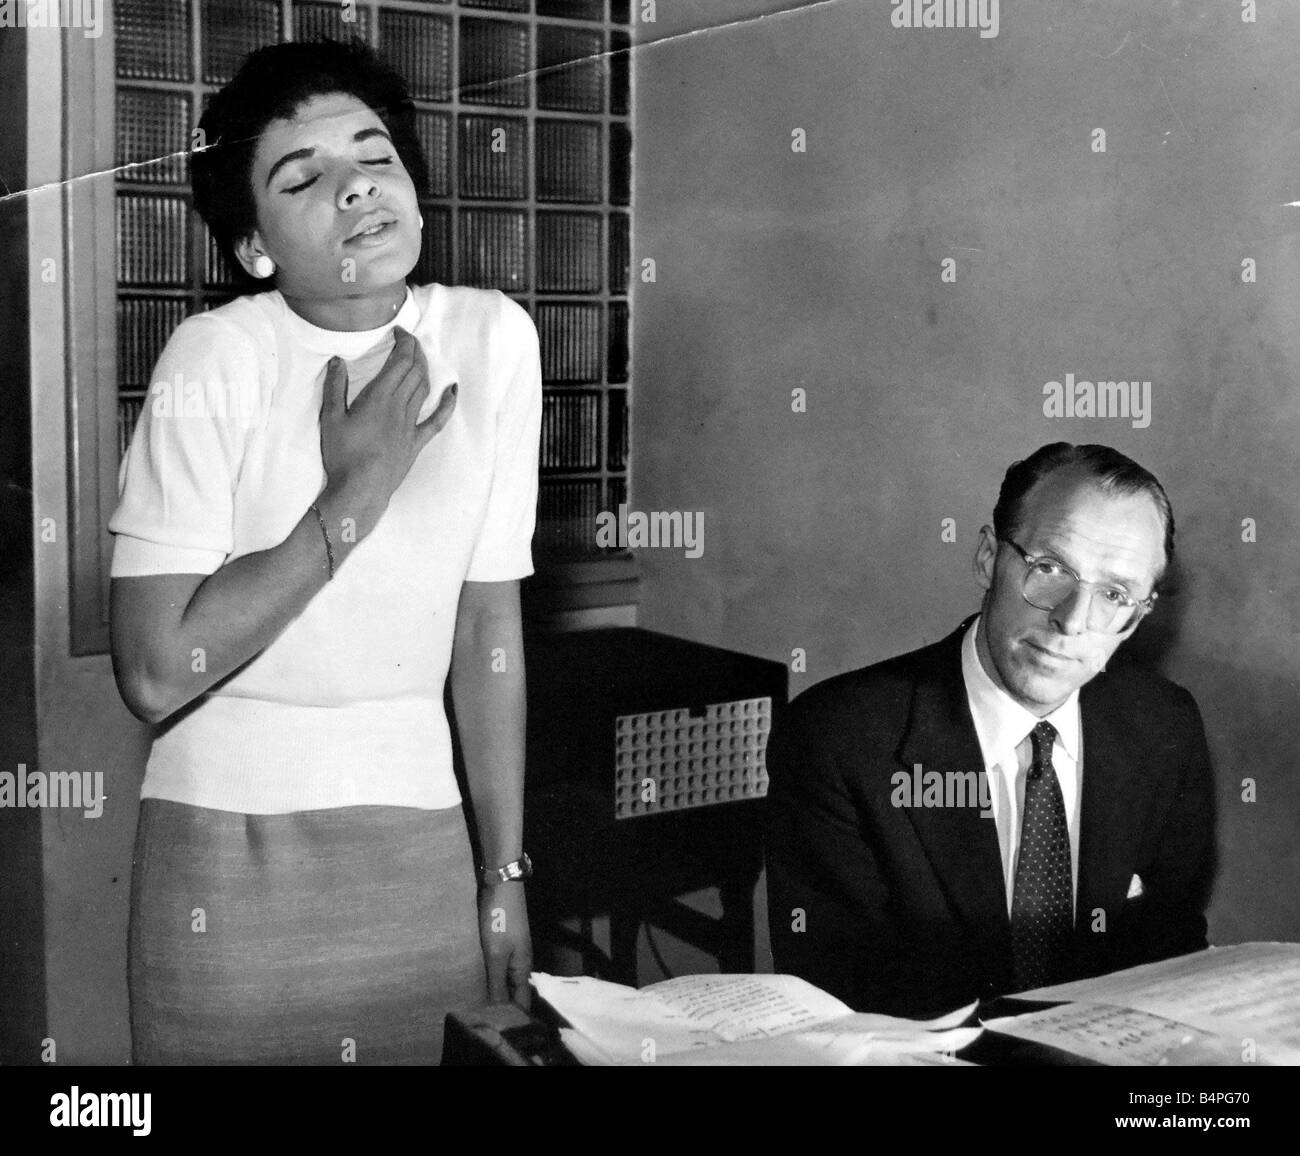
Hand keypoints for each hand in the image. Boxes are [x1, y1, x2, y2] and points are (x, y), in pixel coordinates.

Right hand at [317, 326, 456, 520]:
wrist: (361, 490)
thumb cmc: (342, 456)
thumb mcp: (330, 418)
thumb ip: (334, 387)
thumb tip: (337, 361)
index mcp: (379, 397)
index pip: (400, 361)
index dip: (404, 342)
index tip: (399, 331)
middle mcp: (399, 407)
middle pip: (415, 371)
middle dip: (415, 350)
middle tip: (408, 340)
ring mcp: (411, 425)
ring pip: (425, 389)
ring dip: (425, 369)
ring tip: (419, 358)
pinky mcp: (416, 442)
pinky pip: (437, 421)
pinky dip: (447, 404)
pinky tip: (453, 391)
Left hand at [478, 882, 532, 1010]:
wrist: (502, 884)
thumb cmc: (499, 919)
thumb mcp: (496, 954)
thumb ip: (497, 984)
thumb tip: (500, 1012)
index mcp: (522, 968)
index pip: (522, 1001)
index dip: (512, 1017)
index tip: (497, 1028)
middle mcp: (521, 962)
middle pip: (514, 991)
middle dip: (503, 1005)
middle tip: (484, 1019)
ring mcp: (513, 950)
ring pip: (506, 978)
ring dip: (496, 990)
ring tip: (479, 1004)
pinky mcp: (504, 940)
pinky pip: (500, 966)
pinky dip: (492, 975)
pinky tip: (480, 980)